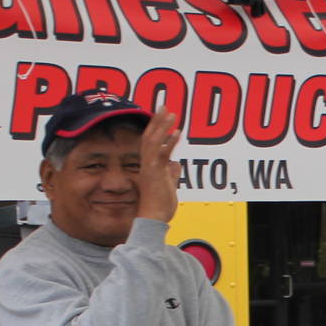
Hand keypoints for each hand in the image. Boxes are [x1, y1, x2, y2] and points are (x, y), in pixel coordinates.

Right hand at [135, 107, 181, 224]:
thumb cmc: (160, 208)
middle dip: (157, 121)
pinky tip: (176, 131)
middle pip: (150, 137)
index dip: (158, 129)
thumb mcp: (169, 187)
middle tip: (165, 106)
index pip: (153, 143)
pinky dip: (168, 141)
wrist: (153, 220)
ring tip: (171, 112)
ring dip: (162, 125)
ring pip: (152, 141)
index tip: (165, 117)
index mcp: (151, 167)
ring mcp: (150, 168)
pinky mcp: (153, 173)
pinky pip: (159, 153)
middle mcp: (148, 165)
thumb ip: (172, 175)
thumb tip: (177, 165)